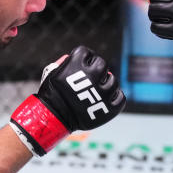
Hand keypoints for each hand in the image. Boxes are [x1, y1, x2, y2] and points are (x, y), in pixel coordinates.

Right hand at [10, 46, 124, 155]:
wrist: (53, 119)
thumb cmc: (52, 95)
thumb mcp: (52, 73)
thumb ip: (64, 63)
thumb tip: (72, 56)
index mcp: (76, 65)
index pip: (87, 53)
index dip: (84, 59)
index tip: (81, 66)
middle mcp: (91, 76)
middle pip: (102, 64)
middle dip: (97, 69)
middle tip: (91, 78)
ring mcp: (102, 92)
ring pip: (113, 81)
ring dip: (106, 84)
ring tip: (97, 90)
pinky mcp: (109, 108)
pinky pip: (120, 98)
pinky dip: (115, 97)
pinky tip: (106, 99)